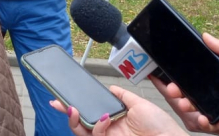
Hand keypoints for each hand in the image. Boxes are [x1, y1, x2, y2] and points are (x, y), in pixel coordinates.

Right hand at [51, 85, 188, 135]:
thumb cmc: (160, 126)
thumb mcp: (140, 104)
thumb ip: (123, 96)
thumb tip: (110, 87)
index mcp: (114, 120)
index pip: (91, 112)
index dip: (76, 106)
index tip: (62, 97)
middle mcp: (109, 131)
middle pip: (81, 124)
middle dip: (67, 113)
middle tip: (57, 102)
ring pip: (82, 133)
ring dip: (75, 121)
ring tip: (74, 109)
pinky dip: (97, 127)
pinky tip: (104, 118)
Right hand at [152, 33, 218, 135]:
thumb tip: (205, 35)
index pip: (198, 74)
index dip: (183, 75)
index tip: (171, 74)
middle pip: (194, 91)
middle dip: (180, 91)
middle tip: (173, 90)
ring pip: (200, 106)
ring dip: (190, 106)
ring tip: (185, 105)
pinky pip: (213, 122)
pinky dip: (205, 122)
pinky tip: (201, 119)